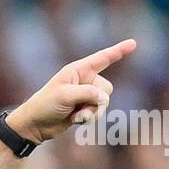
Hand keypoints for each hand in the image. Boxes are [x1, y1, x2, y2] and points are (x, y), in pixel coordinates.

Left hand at [6, 38, 136, 143]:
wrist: (35, 125)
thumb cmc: (45, 105)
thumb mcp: (65, 96)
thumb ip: (88, 94)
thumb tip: (105, 98)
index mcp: (78, 70)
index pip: (102, 58)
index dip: (118, 51)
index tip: (133, 43)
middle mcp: (84, 81)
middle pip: (106, 88)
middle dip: (96, 100)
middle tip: (77, 106)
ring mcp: (85, 96)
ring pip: (104, 103)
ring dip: (91, 112)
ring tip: (74, 115)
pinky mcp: (85, 109)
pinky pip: (98, 113)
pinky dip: (88, 119)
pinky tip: (74, 121)